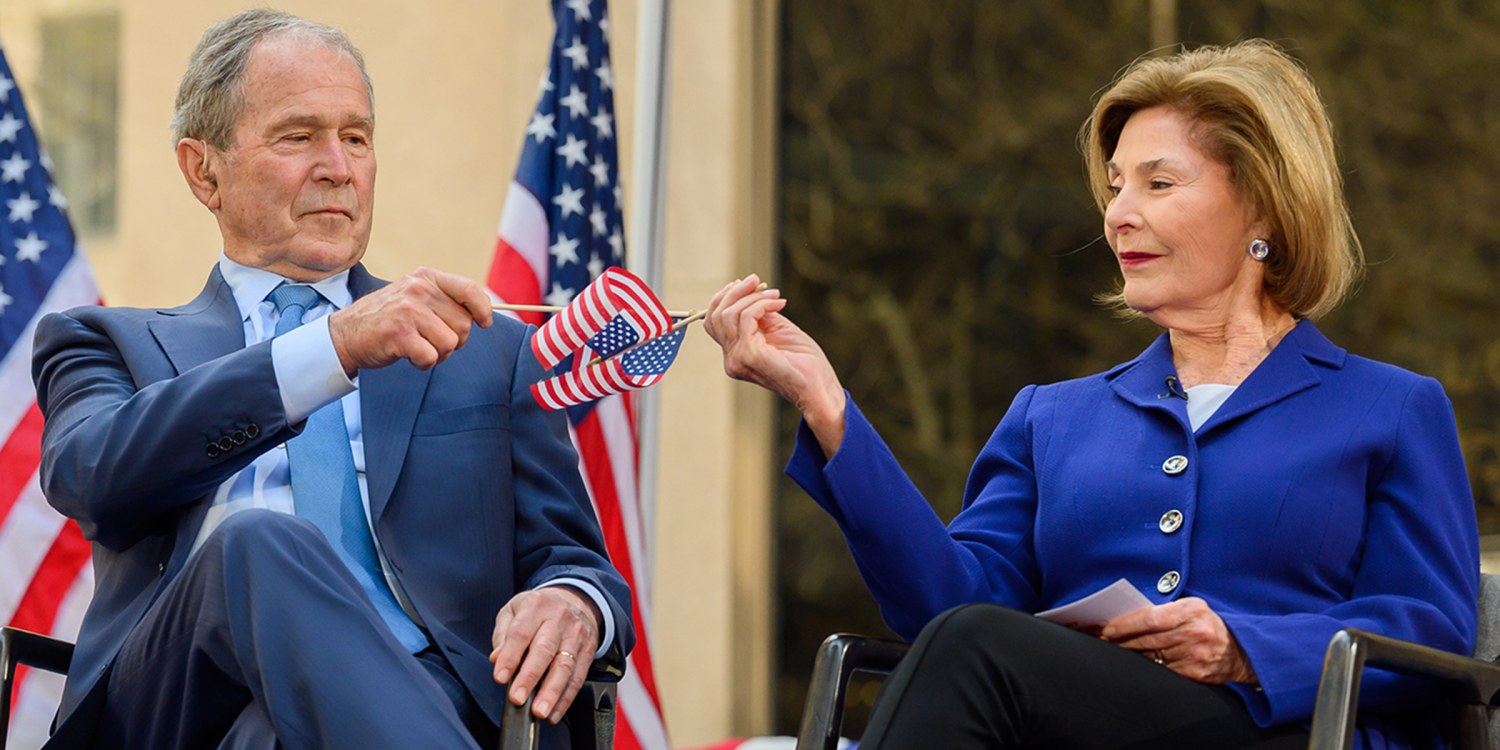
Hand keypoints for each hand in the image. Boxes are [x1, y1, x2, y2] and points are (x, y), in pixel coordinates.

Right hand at [327, 267, 492, 376]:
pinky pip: (432, 357)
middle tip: (433, 341)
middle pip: (464, 324)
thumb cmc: (388, 319)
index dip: (483, 309)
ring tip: (419, 347)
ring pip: (450, 343)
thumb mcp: (415, 297)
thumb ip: (444, 300)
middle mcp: (418, 290)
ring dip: (439, 354)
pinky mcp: (399, 334)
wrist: (346, 334)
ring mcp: (408, 311)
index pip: (469, 290)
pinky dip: (424, 364)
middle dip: (455, 340)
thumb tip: (485, 314)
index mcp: (425, 277)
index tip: (485, 322)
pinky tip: (410, 356)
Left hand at [489, 587, 601, 722]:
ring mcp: (576, 635)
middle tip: (518, 699)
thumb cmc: (538, 609)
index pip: (520, 633)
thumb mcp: (513, 610)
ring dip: (552, 692)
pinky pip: (578, 677)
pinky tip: (555, 711)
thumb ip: (503, 634)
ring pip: (565, 666)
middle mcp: (558, 619)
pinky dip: (566, 698)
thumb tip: (497, 659)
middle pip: (544, 650)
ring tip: (539, 711)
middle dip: (530, 678)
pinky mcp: (588, 650)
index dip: (510, 657)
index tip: (500, 678)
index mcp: (536, 607)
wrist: (574, 599)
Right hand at [703, 274, 846, 455]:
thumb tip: (753, 293)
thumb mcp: (779, 331)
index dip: (725, 298)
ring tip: (775, 294)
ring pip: (729, 314)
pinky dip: (762, 304)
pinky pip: (746, 317)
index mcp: (735, 356)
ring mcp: (737, 359)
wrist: (819, 387)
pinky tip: (779, 303)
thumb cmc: (805, 364)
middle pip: (716, 315)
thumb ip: (762, 315)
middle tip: (758, 281)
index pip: (713, 322)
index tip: (748, 284)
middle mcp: (731, 360)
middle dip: (735, 292)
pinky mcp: (748, 354)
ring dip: (752, 296)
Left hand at [1100, 597, 1256, 683]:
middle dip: (1122, 641)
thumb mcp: (1193, 608)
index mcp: (1191, 612)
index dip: (1126, 624)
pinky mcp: (1194, 673)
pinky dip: (1148, 666)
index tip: (1108, 628)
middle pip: (1147, 639)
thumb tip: (1131, 616)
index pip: (1150, 618)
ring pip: (1152, 656)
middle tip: (1105, 640)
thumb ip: (1166, 610)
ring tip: (1118, 649)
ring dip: (1131, 654)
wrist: (1241, 651)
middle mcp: (1193, 633)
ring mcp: (1194, 655)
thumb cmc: (1209, 625)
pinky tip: (1138, 662)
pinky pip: (1163, 670)